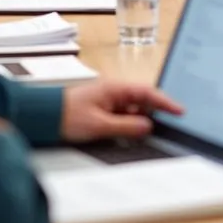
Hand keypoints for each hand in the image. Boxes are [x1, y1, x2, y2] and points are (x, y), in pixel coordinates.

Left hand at [61, 81, 182, 141]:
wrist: (43, 117)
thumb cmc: (66, 115)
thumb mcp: (99, 125)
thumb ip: (126, 126)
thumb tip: (146, 126)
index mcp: (114, 88)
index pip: (147, 92)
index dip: (165, 101)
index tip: (179, 111)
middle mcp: (113, 90)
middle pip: (142, 99)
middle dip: (156, 111)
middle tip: (171, 123)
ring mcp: (108, 99)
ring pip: (133, 108)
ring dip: (142, 119)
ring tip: (153, 132)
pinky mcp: (103, 108)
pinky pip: (124, 114)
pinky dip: (131, 123)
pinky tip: (134, 134)